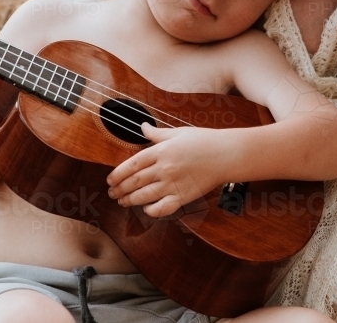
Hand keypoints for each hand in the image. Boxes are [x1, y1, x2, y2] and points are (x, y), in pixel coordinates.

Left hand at [106, 124, 233, 217]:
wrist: (226, 154)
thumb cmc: (204, 141)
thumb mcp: (178, 132)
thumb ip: (157, 133)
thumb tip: (142, 127)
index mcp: (161, 151)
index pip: (132, 165)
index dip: (117, 174)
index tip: (110, 179)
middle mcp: (164, 169)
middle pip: (135, 181)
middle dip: (120, 189)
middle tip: (112, 193)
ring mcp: (173, 184)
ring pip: (144, 196)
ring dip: (130, 200)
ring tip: (122, 202)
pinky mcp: (183, 197)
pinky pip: (162, 208)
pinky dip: (151, 211)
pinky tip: (146, 209)